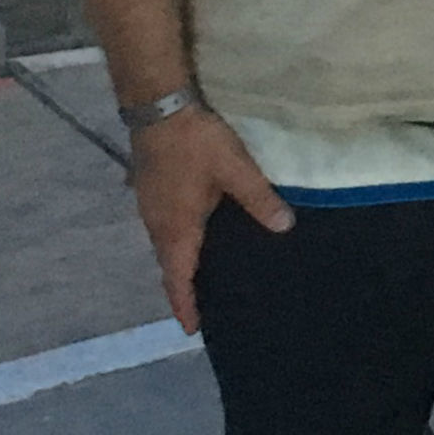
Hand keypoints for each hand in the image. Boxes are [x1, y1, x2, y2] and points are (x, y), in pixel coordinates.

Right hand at [128, 106, 291, 331]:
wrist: (158, 105)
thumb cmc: (196, 143)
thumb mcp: (236, 170)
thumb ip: (260, 200)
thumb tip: (285, 229)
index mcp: (176, 228)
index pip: (177, 277)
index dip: (185, 304)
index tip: (192, 329)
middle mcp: (156, 224)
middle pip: (169, 265)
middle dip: (184, 288)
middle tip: (205, 307)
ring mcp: (149, 206)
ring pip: (166, 246)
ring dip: (180, 264)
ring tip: (204, 277)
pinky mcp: (149, 190)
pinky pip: (164, 227)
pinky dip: (179, 241)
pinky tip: (198, 235)